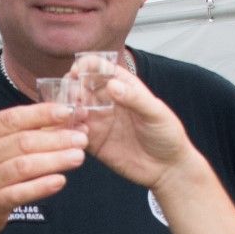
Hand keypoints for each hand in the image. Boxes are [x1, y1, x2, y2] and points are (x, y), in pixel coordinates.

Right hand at [0, 103, 86, 233]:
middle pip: (22, 142)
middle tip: (81, 138)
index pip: (11, 118)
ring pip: (24, 166)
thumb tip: (57, 121)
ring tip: (78, 156)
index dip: (41, 114)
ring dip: (55, 160)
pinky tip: (60, 181)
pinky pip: (21, 193)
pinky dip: (42, 186)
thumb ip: (15, 135)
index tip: (66, 112)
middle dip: (56, 138)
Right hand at [81, 70, 199, 189]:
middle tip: (72, 99)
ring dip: (66, 111)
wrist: (167, 167)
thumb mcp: (156, 113)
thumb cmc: (167, 134)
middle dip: (70, 89)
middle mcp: (106, 101)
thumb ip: (135, 98)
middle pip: (80, 87)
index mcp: (122, 86)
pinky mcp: (93, 142)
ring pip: (73, 109)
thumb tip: (113, 84)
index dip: (85, 66)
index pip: (99, 68)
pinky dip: (69, 131)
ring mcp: (98, 121)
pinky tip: (77, 135)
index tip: (76, 72)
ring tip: (72, 118)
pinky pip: (74, 133)